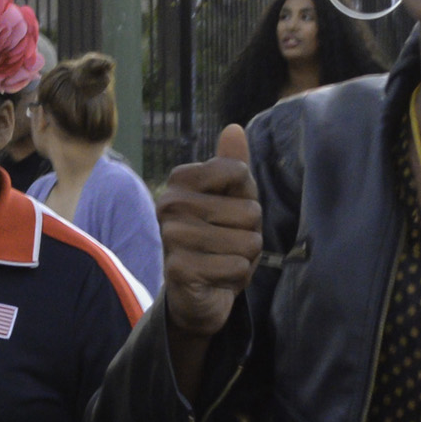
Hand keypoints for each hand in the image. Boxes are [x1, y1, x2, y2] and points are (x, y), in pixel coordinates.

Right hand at [158, 125, 262, 350]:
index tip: (229, 212)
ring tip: (222, 260)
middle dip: (250, 233)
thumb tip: (234, 128)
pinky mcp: (179, 270)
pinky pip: (237, 268)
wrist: (196, 293)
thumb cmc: (216, 238)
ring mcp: (172, 237)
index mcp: (180, 180)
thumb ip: (232, 165)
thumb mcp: (231, 199)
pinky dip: (237, 278)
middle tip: (226, 243)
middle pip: (250, 211)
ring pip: (248, 241)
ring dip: (244, 257)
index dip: (247, 197)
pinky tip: (217, 279)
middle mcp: (170, 203)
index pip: (240, 172)